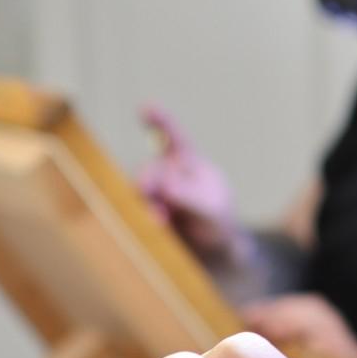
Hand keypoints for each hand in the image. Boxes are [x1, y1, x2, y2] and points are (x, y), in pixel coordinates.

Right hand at [138, 105, 247, 261]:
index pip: (175, 137)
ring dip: (147, 203)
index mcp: (190, 163)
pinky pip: (138, 207)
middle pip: (151, 169)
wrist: (212, 250)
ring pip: (141, 190)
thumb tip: (164, 185)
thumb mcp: (210, 209)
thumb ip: (188, 196)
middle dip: (148, 181)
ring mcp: (158, 191)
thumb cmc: (218, 222)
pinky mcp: (149, 209)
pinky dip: (145, 215)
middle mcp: (170, 173)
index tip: (146, 107)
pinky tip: (158, 225)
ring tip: (162, 220)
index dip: (160, 121)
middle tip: (148, 192)